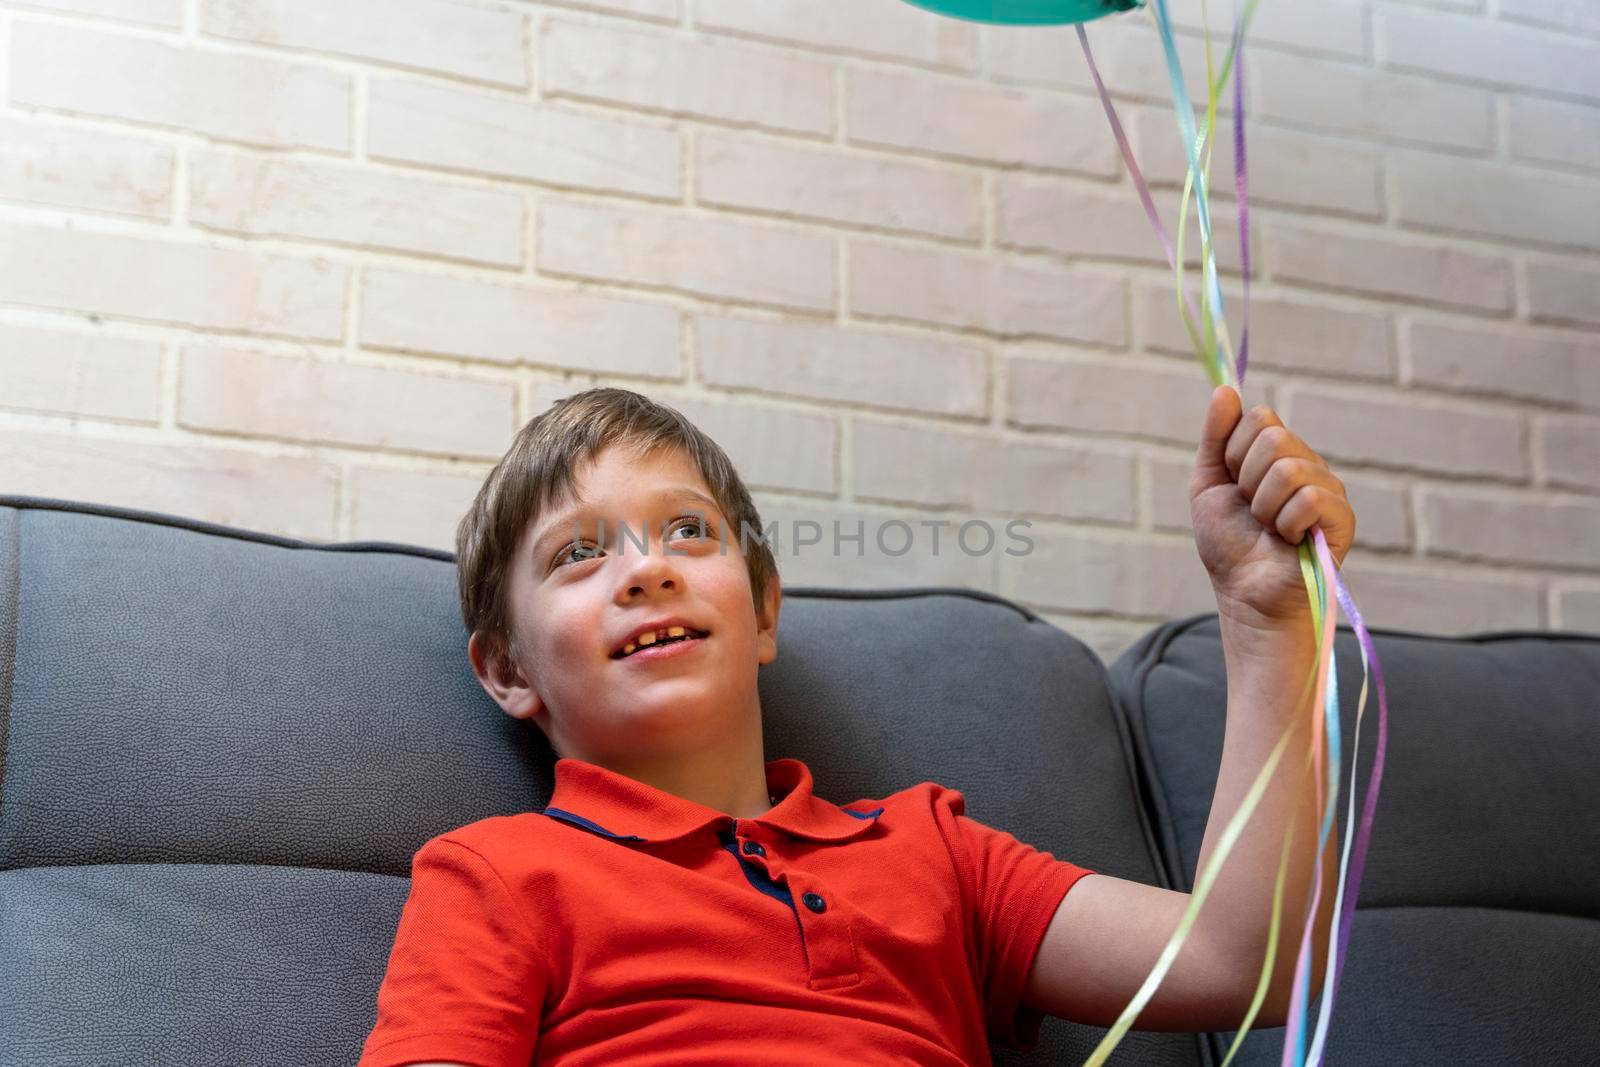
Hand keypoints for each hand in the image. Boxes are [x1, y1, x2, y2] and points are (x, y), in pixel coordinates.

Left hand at [1190, 386, 1355, 631]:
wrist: (1243, 592)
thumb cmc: (1228, 543)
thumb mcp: (1208, 484)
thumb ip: (1215, 437)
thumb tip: (1224, 390)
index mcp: (1278, 453)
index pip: (1260, 417)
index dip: (1235, 452)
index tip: (1234, 484)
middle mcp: (1307, 464)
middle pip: (1274, 437)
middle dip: (1247, 480)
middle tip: (1252, 510)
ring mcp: (1328, 488)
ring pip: (1288, 469)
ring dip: (1263, 507)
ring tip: (1269, 528)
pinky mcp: (1342, 517)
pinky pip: (1309, 498)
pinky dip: (1286, 523)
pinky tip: (1289, 539)